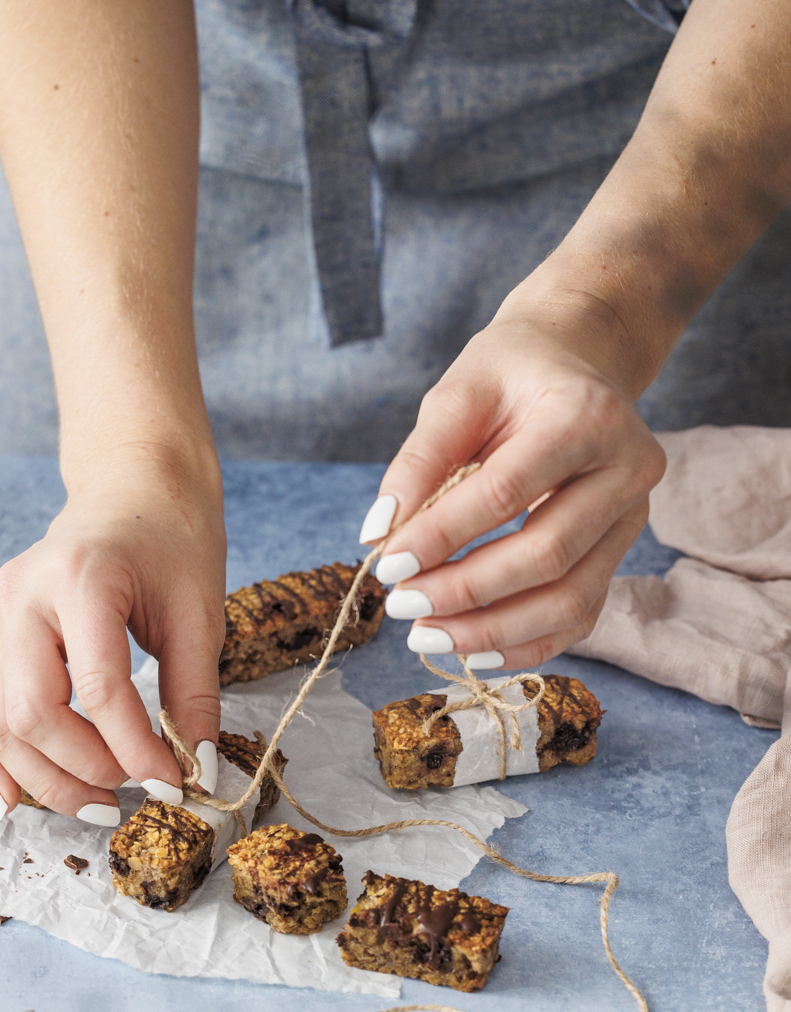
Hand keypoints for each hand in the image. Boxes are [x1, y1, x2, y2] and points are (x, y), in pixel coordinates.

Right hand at [0, 445, 225, 821]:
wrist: (132, 484)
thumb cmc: (172, 537)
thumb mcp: (200, 612)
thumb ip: (195, 695)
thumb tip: (199, 770)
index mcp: (81, 575)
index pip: (100, 687)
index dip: (135, 748)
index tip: (172, 783)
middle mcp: (24, 596)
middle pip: (32, 712)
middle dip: (83, 769)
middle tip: (131, 795)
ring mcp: (0, 617)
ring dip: (43, 778)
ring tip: (97, 804)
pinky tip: (14, 803)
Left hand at [360, 305, 665, 669]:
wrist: (577, 362)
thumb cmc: (512, 375)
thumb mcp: (458, 394)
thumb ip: (419, 460)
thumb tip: (378, 536)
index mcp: (586, 417)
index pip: (506, 493)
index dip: (443, 536)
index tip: (387, 564)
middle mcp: (626, 470)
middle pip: (547, 555)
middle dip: (466, 592)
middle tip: (402, 606)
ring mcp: (632, 516)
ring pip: (571, 600)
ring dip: (493, 631)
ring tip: (428, 637)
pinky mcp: (622, 550)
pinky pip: (581, 615)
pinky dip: (525, 643)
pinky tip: (471, 650)